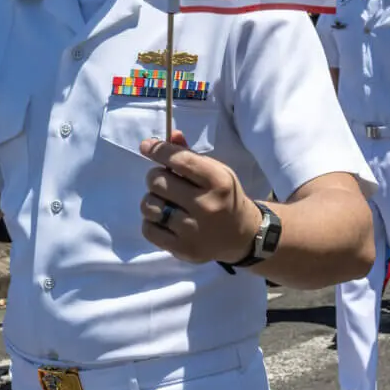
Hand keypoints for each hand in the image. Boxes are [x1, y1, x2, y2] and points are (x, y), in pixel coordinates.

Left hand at [138, 131, 260, 264]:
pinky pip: (148, 229)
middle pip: (157, 181)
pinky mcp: (183, 249)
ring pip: (149, 205)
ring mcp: (194, 230)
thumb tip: (160, 140)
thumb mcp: (215, 171)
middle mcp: (206, 205)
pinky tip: (163, 219)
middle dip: (156, 177)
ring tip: (164, 201)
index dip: (158, 150)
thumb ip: (188, 155)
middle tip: (165, 182)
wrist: (242, 235)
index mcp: (217, 180)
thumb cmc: (223, 196)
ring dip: (152, 200)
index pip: (179, 159)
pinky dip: (150, 221)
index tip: (147, 147)